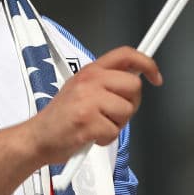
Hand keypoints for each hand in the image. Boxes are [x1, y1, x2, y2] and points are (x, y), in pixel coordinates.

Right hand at [26, 46, 160, 163]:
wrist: (38, 138)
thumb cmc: (61, 117)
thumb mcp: (81, 89)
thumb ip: (106, 82)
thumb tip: (134, 77)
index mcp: (90, 71)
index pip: (125, 55)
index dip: (146, 63)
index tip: (155, 76)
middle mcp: (89, 81)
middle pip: (133, 86)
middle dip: (130, 104)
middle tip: (113, 113)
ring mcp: (88, 100)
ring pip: (126, 111)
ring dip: (116, 124)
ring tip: (97, 125)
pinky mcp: (87, 121)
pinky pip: (114, 131)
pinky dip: (105, 138)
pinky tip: (90, 135)